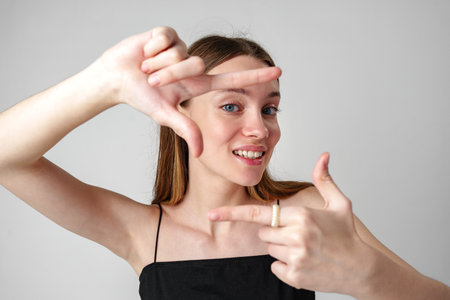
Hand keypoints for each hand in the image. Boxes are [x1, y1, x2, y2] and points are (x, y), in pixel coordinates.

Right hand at [94, 27, 280, 155]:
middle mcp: (192, 65)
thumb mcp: (165, 115)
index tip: (278, 72)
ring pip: (179, 52)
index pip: (233, 79)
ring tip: (146, 68)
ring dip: (156, 64)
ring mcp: (181, 48)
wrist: (115, 78)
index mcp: (197, 84)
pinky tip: (145, 52)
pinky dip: (150, 48)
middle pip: (194, 64)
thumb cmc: (141, 97)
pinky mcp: (167, 34)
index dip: (255, 76)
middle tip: (151, 81)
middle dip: (168, 75)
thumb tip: (203, 153)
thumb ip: (187, 130)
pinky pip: (165, 37)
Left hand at [208, 153, 369, 294]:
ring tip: (305, 247)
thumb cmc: (347, 235)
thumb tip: (323, 156)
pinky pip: (275, 267)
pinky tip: (305, 261)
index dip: (232, 214)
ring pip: (269, 249)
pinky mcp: (295, 276)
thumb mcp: (339, 204)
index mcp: (301, 216)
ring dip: (281, 247)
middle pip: (264, 232)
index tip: (212, 215)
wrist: (361, 269)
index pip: (259, 214)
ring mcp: (295, 258)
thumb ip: (324, 179)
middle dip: (275, 231)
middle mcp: (295, 237)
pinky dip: (285, 265)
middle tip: (299, 234)